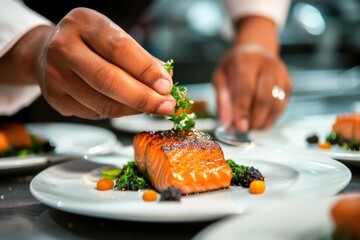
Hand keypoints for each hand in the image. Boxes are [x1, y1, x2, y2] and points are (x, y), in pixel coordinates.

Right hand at [37, 8, 173, 118]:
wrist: (51, 51)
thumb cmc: (90, 44)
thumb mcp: (114, 37)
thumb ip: (141, 58)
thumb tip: (166, 80)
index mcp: (84, 24)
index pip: (119, 48)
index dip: (146, 70)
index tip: (166, 85)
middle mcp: (64, 47)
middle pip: (108, 80)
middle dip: (143, 97)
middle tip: (166, 106)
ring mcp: (55, 75)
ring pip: (102, 103)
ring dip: (133, 109)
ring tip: (151, 106)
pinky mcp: (55, 98)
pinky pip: (94, 113)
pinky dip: (117, 113)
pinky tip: (126, 106)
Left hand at [212, 17, 291, 131]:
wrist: (255, 49)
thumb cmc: (234, 65)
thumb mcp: (220, 77)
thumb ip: (222, 100)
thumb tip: (226, 123)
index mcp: (247, 60)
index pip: (246, 89)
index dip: (243, 110)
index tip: (240, 127)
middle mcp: (267, 64)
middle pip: (264, 98)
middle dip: (255, 119)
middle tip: (245, 130)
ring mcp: (281, 73)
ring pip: (276, 104)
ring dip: (265, 121)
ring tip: (253, 128)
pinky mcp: (288, 83)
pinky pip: (282, 105)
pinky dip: (272, 118)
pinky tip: (262, 122)